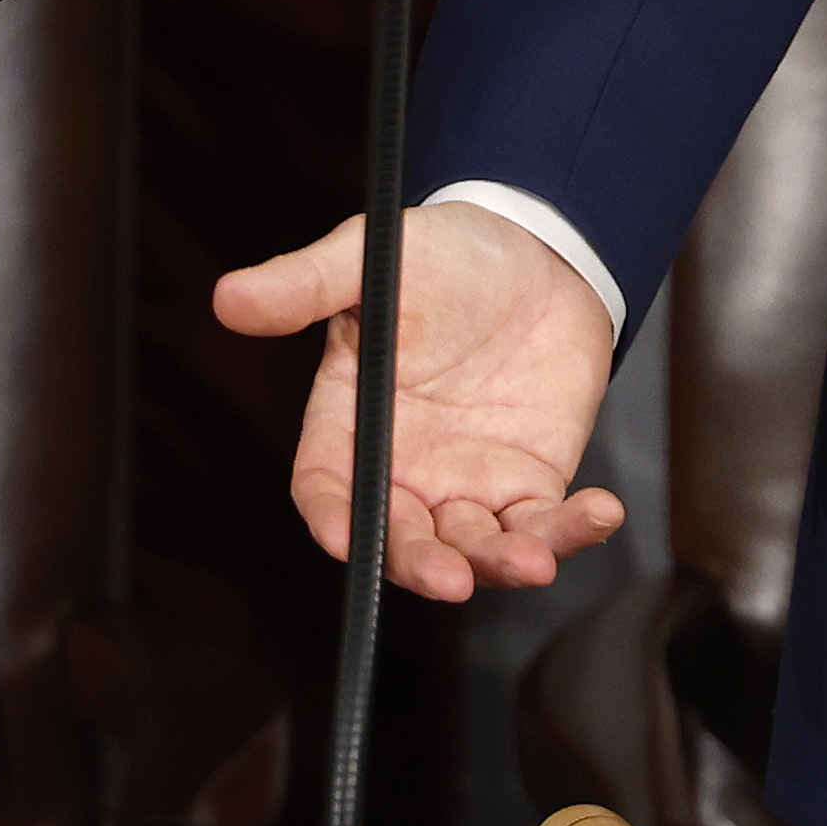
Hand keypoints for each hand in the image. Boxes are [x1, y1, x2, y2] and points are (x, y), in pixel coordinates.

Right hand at [210, 202, 628, 603]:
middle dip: (422, 566)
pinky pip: (544, 523)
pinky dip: (570, 532)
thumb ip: (304, 284)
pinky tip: (600, 513)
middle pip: (399, 540)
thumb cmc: (444, 252)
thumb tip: (226, 299)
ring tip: (532, 561)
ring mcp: (467, 481)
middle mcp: (403, 467)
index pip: (327, 489)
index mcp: (350, 423)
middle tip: (452, 577)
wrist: (538, 248)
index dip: (332, 520)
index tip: (346, 540)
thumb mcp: (370, 258)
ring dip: (499, 564)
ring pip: (473, 548)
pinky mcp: (530, 480)